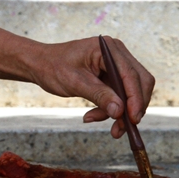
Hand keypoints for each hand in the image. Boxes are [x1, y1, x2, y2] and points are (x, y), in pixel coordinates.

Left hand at [28, 36, 154, 137]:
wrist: (39, 64)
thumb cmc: (52, 68)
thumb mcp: (75, 82)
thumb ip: (99, 95)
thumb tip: (120, 111)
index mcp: (107, 48)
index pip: (131, 74)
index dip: (135, 98)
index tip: (132, 119)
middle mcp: (117, 53)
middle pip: (139, 83)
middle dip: (132, 107)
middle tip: (121, 129)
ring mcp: (116, 63)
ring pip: (131, 92)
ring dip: (120, 111)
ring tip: (101, 124)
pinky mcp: (112, 75)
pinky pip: (120, 95)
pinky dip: (111, 108)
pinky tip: (92, 116)